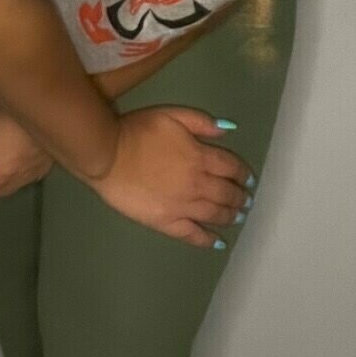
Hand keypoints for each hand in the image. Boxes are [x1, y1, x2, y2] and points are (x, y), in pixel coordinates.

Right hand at [84, 105, 253, 247]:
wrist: (107, 155)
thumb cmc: (137, 131)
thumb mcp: (171, 114)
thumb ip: (201, 122)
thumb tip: (228, 130)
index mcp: (201, 157)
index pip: (231, 167)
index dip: (243, 173)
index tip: (248, 178)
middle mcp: (198, 184)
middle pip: (227, 193)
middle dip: (240, 196)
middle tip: (246, 199)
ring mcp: (183, 206)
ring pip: (215, 214)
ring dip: (230, 216)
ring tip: (237, 216)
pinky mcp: (167, 222)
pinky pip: (193, 235)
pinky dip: (208, 239)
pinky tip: (218, 242)